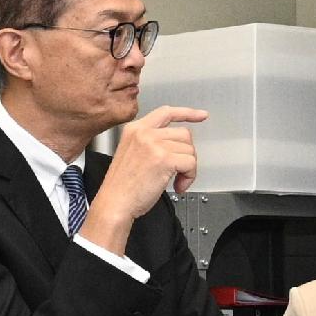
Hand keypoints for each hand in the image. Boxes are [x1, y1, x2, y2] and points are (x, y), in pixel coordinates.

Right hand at [80, 105, 206, 242]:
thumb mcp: (130, 154)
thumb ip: (150, 143)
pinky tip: (178, 186)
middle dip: (186, 154)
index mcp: (134, 129)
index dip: (187, 113)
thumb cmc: (121, 187)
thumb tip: (175, 144)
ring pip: (189, 149)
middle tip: (178, 171)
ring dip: (188, 168)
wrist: (114, 203)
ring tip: (175, 181)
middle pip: (183, 134)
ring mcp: (154, 144)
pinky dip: (189, 177)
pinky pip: (190, 163)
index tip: (201, 115)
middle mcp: (144, 133)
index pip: (166, 112)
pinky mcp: (164, 159)